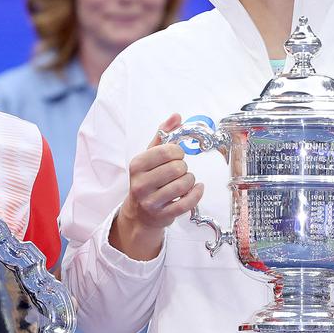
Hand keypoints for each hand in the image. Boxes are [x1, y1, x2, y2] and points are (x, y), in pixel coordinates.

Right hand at [112, 114, 204, 259]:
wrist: (140, 213)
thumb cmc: (147, 179)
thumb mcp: (149, 156)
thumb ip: (163, 134)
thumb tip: (176, 116)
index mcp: (137, 165)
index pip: (167, 151)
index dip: (178, 152)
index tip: (176, 156)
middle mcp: (140, 184)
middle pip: (177, 168)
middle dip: (184, 167)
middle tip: (179, 170)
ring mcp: (151, 202)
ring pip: (183, 185)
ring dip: (190, 180)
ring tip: (185, 180)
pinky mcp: (163, 215)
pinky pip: (187, 203)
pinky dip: (197, 193)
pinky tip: (196, 188)